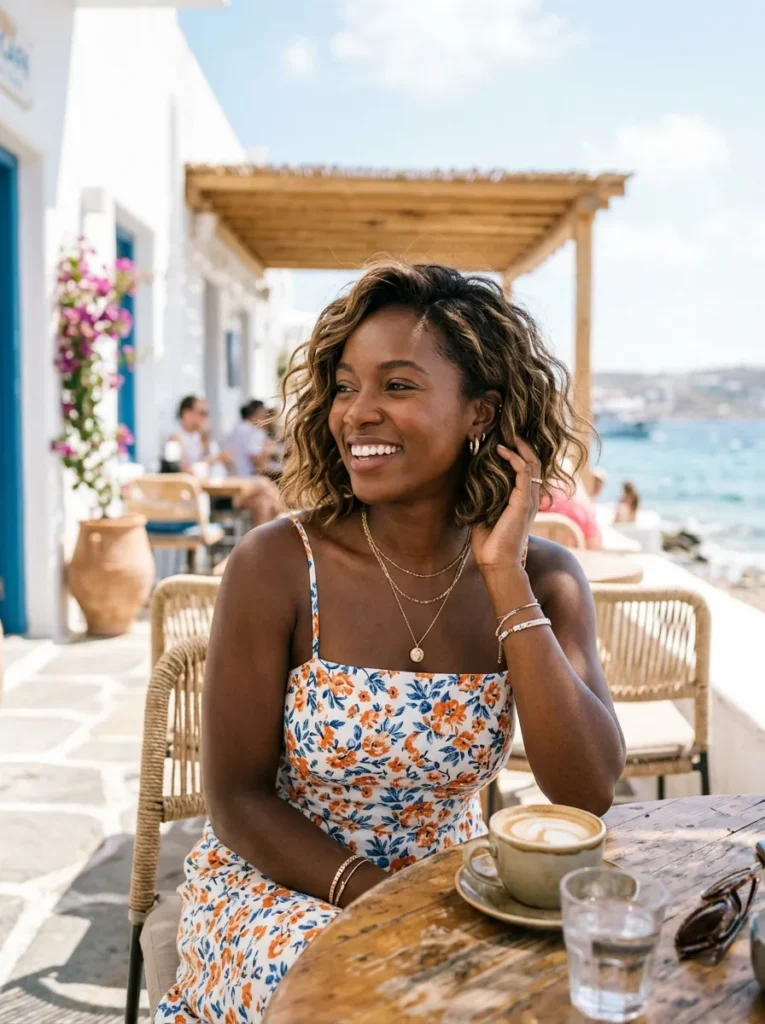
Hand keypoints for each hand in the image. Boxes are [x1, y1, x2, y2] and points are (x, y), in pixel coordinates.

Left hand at [471, 438, 541, 576]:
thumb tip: (473, 482)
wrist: (497, 562)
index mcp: (523, 503)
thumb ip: (485, 499)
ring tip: (508, 436)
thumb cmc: (489, 544)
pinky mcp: (523, 502)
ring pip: (532, 465)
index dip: (520, 456)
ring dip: (520, 448)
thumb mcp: (485, 514)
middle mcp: (530, 499)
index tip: (504, 444)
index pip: (528, 473)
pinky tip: (501, 450)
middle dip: (524, 447)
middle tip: (512, 433)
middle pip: (534, 465)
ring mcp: (529, 500)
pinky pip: (524, 472)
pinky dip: (514, 458)